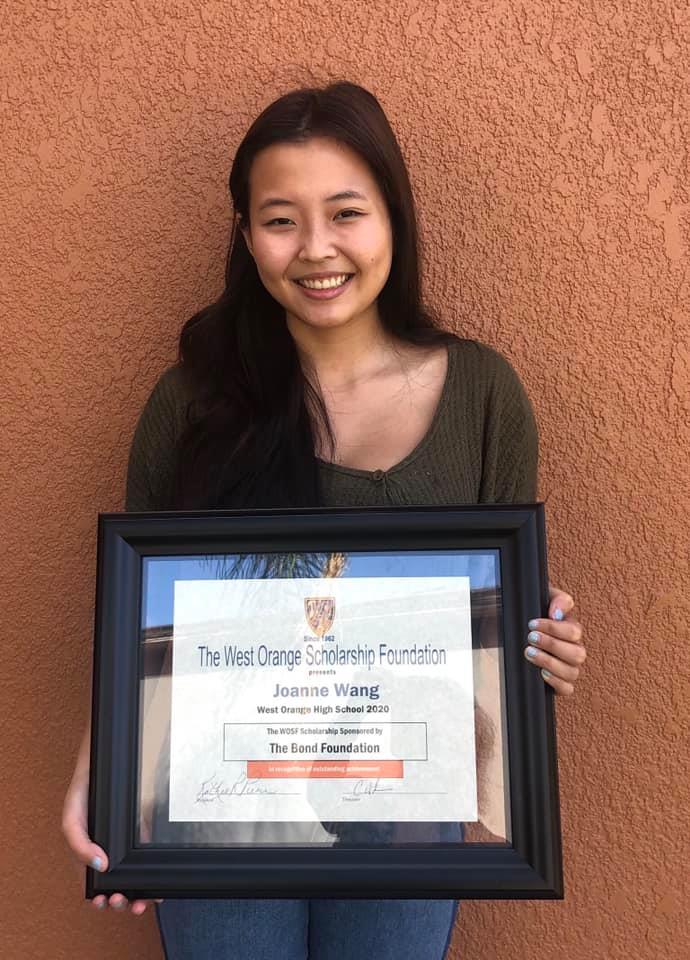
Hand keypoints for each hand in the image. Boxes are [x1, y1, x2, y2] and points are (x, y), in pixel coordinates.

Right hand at [62, 735, 158, 915]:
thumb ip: (78, 840)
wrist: (111, 751)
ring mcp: (125, 840)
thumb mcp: (73, 810)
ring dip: (136, 893)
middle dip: (118, 900)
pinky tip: (157, 883)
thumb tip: (97, 864)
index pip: (89, 881)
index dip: (97, 896)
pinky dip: (151, 874)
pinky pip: (147, 856)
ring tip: (140, 901)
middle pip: (112, 883)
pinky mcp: (142, 830)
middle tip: (125, 902)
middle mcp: (106, 846)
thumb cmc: (88, 781)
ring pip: (131, 875)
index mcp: (86, 846)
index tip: (106, 901)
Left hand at [523, 584, 584, 695]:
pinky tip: (541, 672)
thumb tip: (558, 613)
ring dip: (550, 663)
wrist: (511, 629)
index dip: (554, 628)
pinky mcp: (558, 682)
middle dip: (552, 645)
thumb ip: (556, 599)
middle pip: (578, 654)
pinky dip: (556, 682)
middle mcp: (572, 649)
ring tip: (529, 653)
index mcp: (570, 629)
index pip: (574, 632)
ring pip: (573, 672)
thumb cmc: (529, 616)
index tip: (532, 624)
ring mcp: (566, 667)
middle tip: (530, 638)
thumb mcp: (540, 599)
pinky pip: (567, 688)